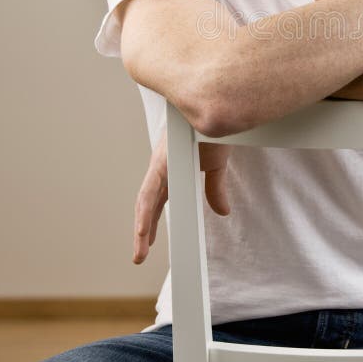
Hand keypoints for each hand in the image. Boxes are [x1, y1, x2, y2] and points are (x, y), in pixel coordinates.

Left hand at [132, 126, 232, 264]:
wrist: (214, 105)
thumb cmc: (213, 130)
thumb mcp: (216, 165)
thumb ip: (215, 189)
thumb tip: (223, 212)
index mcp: (171, 169)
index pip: (159, 199)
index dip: (153, 220)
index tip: (150, 241)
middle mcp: (161, 168)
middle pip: (149, 204)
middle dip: (144, 231)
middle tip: (140, 255)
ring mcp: (159, 164)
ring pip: (144, 202)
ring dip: (141, 229)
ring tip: (139, 253)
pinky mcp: (162, 162)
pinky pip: (150, 192)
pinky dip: (145, 213)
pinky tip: (142, 230)